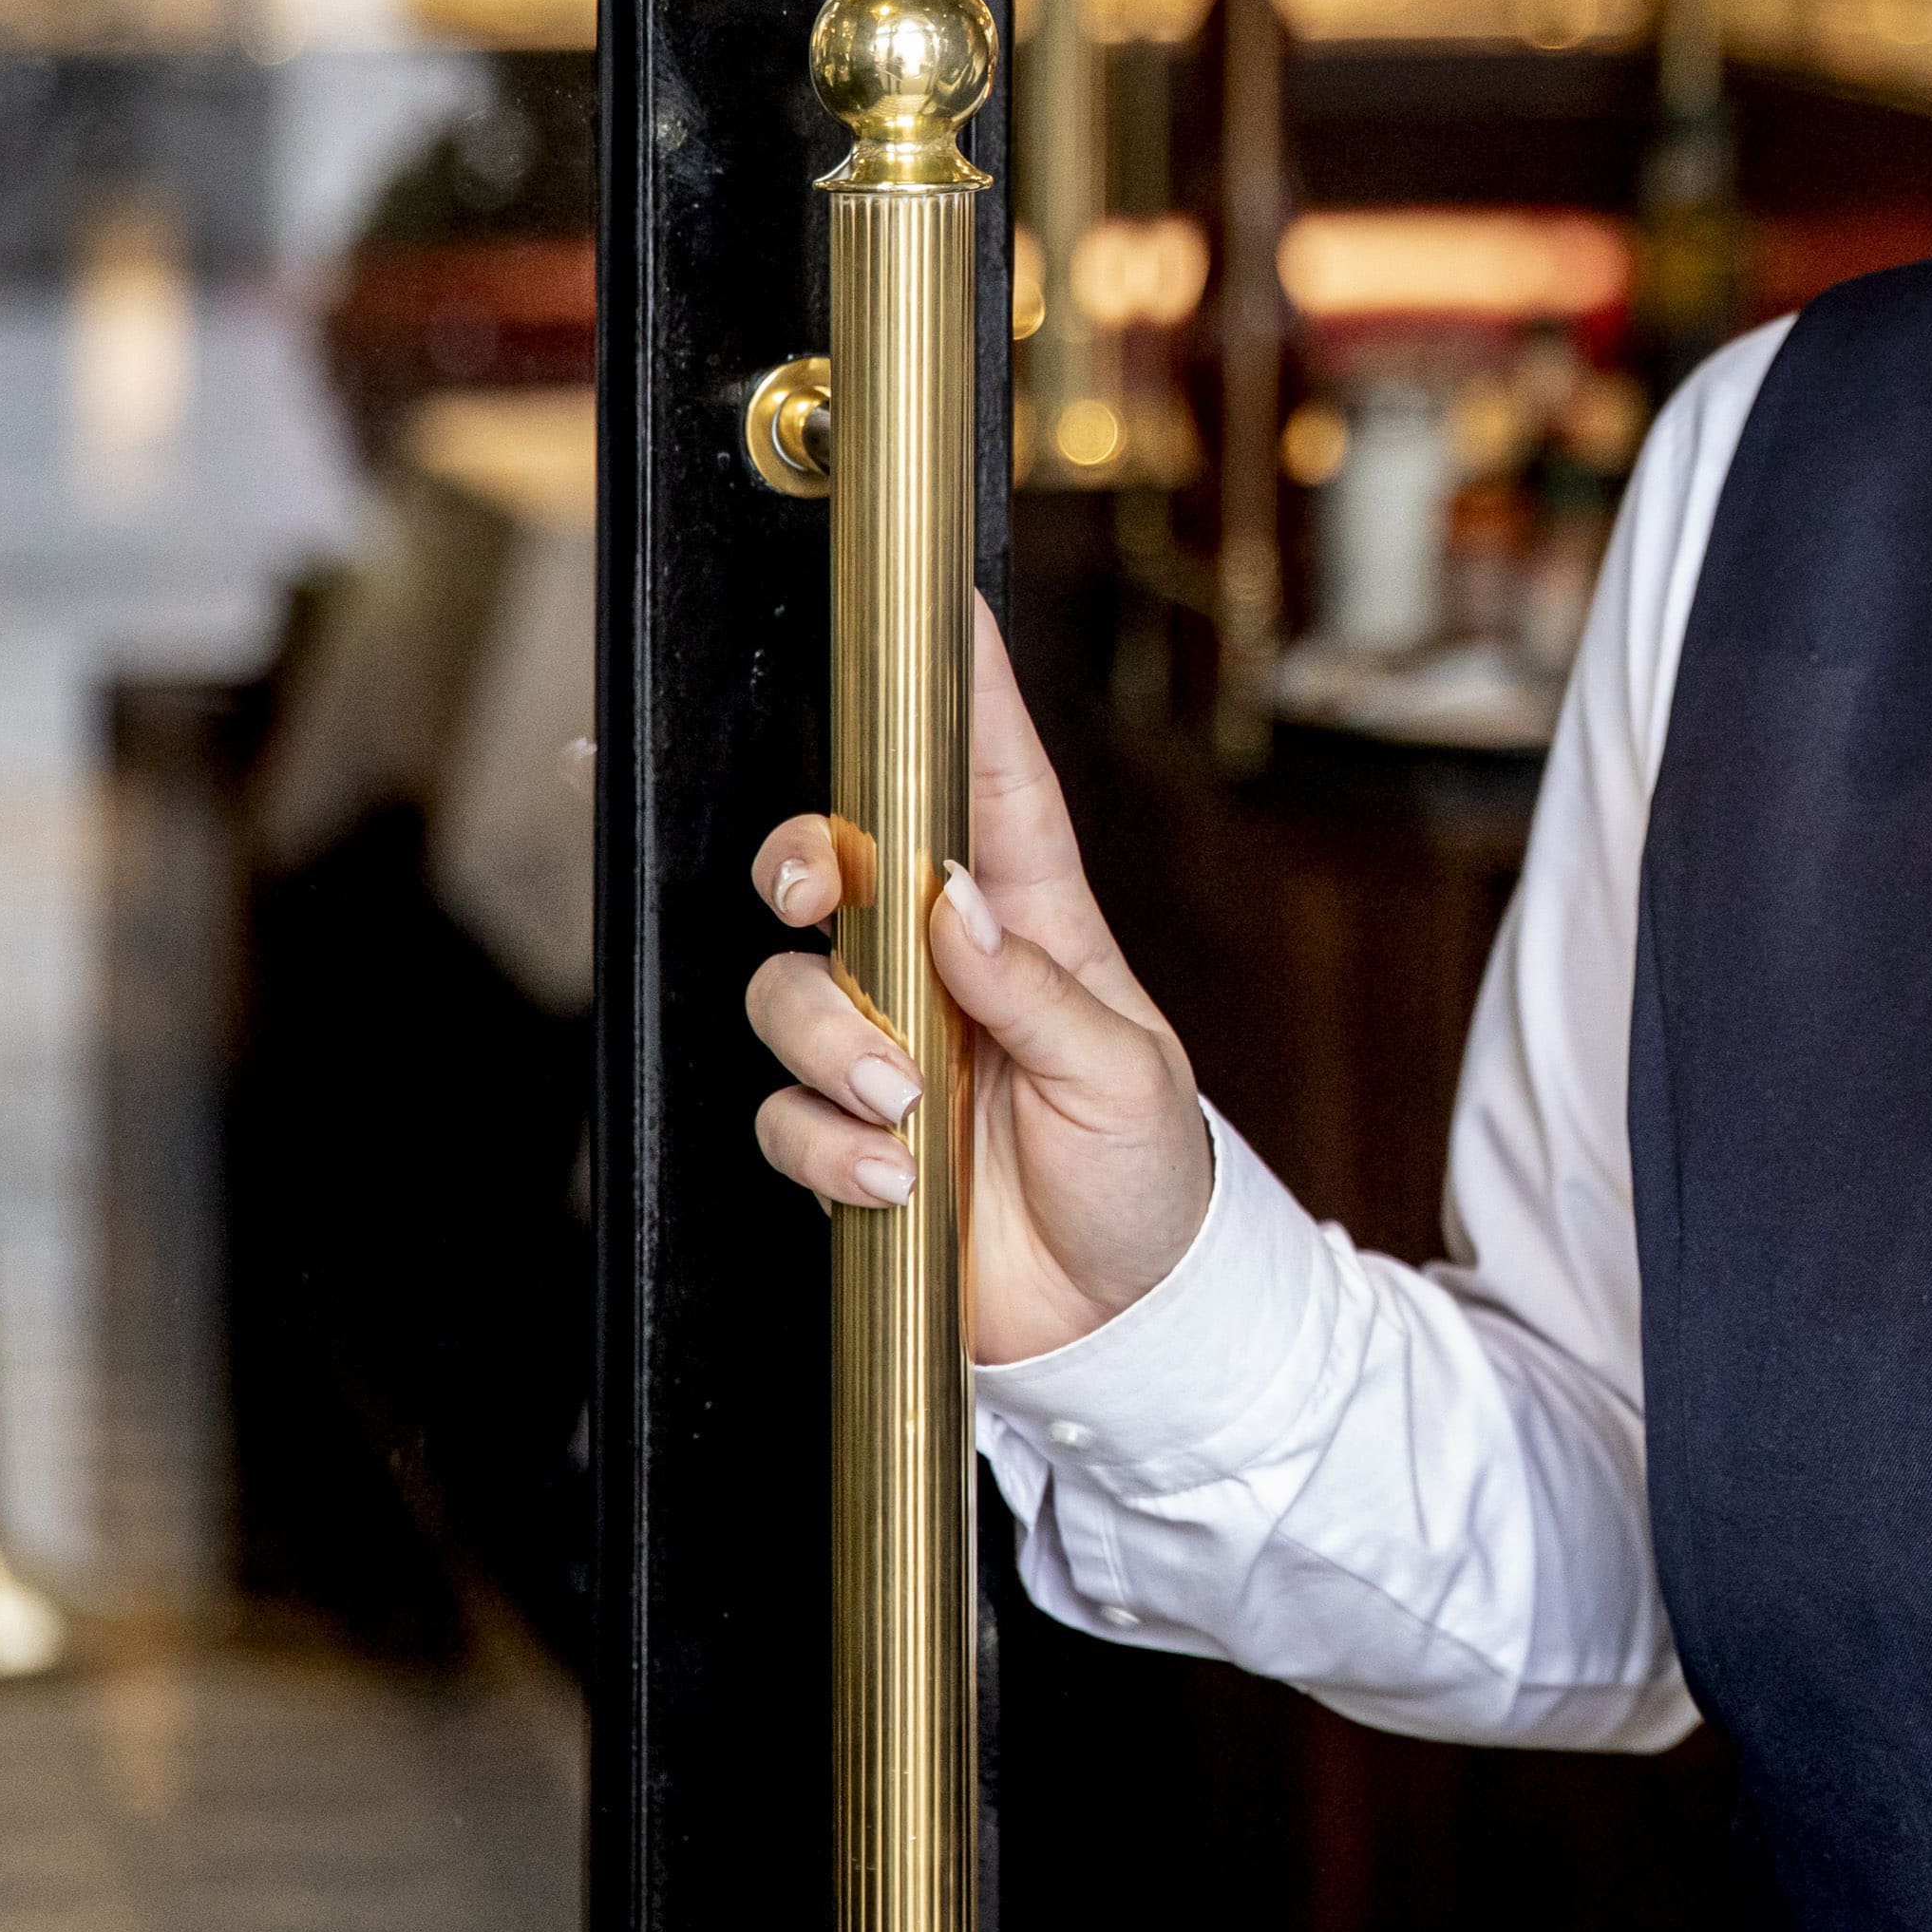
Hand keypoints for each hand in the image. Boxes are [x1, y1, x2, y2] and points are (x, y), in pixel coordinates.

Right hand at [744, 598, 1216, 1365]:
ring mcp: (888, 1052)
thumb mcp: (1127, 1076)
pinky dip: (823, 1144)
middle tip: (810, 889)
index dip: (968, 696)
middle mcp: (941, 972)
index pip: (993, 786)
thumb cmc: (1147, 1174)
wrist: (1122, 1320)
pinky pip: (783, 1116)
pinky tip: (889, 1179)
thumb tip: (955, 905)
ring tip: (903, 1105)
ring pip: (787, 993)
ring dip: (826, 1040)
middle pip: (830, 869)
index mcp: (1032, 925)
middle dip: (797, 861)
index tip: (946, 611)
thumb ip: (1039, 993)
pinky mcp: (849, 1139)